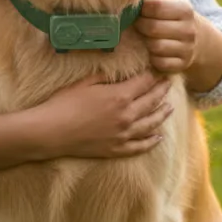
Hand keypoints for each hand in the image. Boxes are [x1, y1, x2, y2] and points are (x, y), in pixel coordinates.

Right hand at [34, 71, 173, 160]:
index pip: (145, 83)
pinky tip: (158, 137)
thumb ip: (105, 76)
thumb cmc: (64, 104)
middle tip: (169, 84)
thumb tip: (118, 71)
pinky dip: (152, 141)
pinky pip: (140, 146)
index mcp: (120, 96)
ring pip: (151, 124)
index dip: (153, 76)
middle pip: (152, 101)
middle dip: (162, 91)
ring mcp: (123, 135)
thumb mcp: (85, 82)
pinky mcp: (116, 149)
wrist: (51, 132)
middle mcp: (127, 116)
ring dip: (163, 114)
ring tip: (170, 107)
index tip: (158, 71)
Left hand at [133, 0, 197, 73]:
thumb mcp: (171, 0)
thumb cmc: (176, 16)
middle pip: (153, 28)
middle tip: (138, 24)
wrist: (199, 39)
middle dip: (140, 25)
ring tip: (146, 36)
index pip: (156, 7)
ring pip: (155, 47)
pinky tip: (153, 51)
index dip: (142, 9)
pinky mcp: (182, 64)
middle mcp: (188, 29)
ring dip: (146, 42)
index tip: (138, 10)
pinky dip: (153, 58)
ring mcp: (187, 49)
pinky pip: (159, 62)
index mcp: (185, 9)